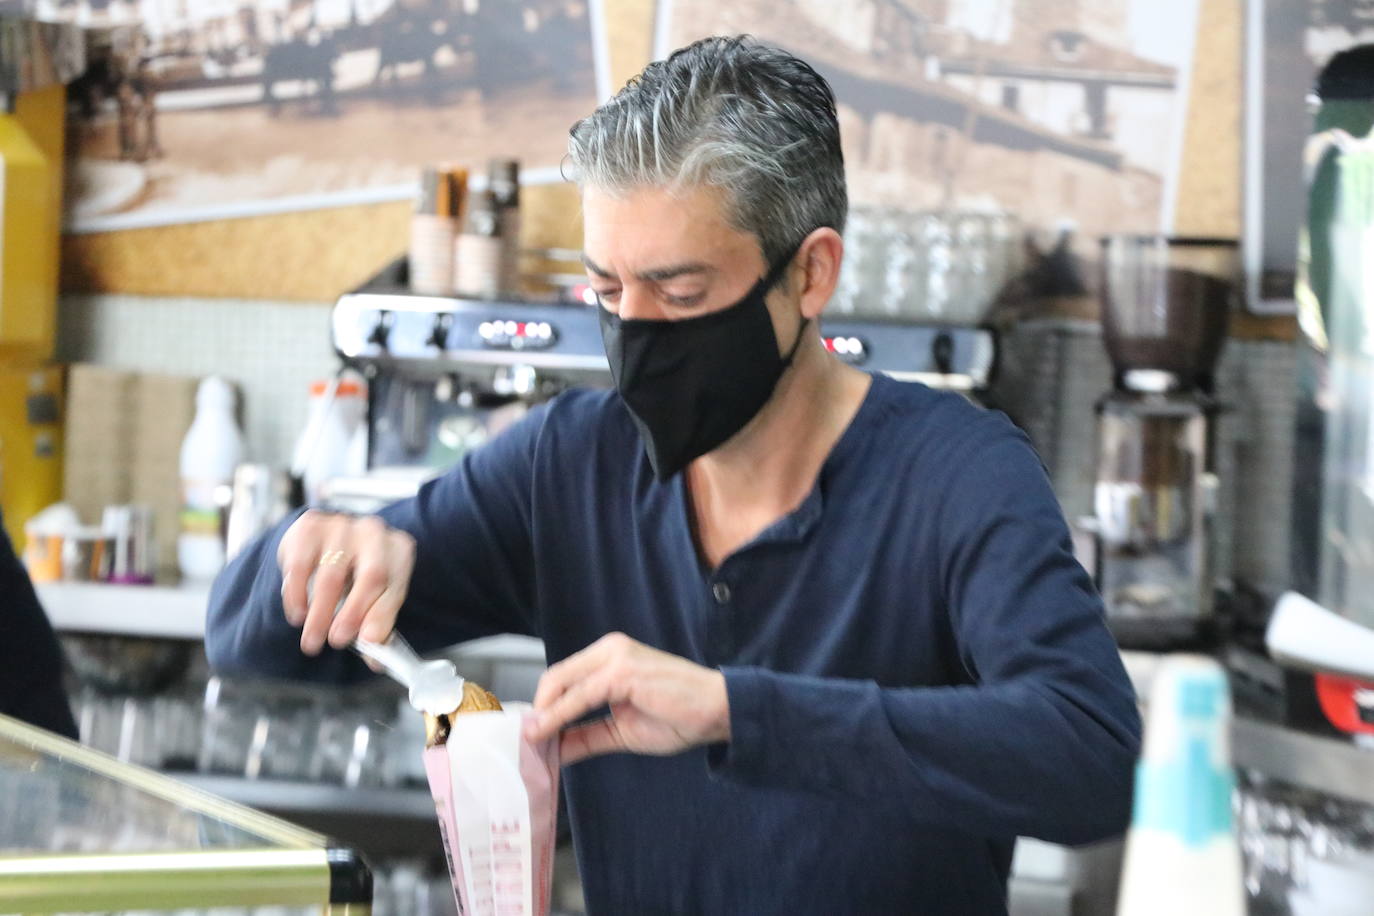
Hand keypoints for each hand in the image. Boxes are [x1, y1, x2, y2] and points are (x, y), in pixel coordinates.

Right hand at [277, 510, 415, 655]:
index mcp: (399, 551)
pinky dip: (296, 595)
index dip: (382, 614)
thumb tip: (375, 659)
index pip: (395, 585)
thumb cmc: (357, 575)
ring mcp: (342, 525)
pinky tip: (298, 613)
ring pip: (332, 573)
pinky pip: (301, 565)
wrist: (328, 542)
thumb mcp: (374, 598)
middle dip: (352, 613)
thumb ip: (377, 626)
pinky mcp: (310, 527)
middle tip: (336, 641)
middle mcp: (374, 533)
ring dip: (320, 612)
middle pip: (372, 574)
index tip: (368, 641)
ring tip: (312, 638)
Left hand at [524, 632, 730, 763]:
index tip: (529, 735)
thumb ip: (586, 736)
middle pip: (555, 678)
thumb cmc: (677, 716)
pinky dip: (559, 717)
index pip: (563, 677)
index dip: (542, 706)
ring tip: (530, 743)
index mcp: (609, 656)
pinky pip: (579, 696)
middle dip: (537, 711)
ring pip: (562, 685)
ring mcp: (615, 657)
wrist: (717, 711)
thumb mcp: (621, 731)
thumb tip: (553, 751)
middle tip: (524, 742)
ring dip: (542, 716)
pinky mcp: (621, 671)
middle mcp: (609, 649)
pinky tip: (548, 735)